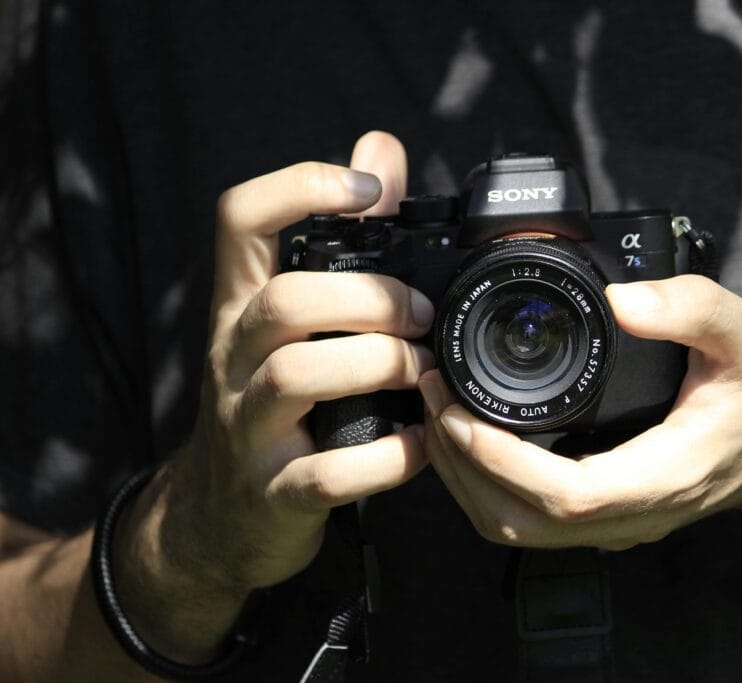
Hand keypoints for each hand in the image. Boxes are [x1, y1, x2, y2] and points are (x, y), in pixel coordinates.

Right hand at [114, 132, 433, 660]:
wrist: (220, 517)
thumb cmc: (272, 403)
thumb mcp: (291, 322)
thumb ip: (343, 236)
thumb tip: (378, 149)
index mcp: (242, 308)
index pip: (240, 220)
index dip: (299, 187)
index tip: (367, 189)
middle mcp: (234, 359)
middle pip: (284, 301)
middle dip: (367, 298)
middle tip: (422, 314)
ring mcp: (248, 428)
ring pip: (296, 375)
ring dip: (379, 364)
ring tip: (423, 371)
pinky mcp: (275, 491)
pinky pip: (330, 473)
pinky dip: (388, 457)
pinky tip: (421, 443)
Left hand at [418, 274, 741, 550]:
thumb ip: (693, 308)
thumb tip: (625, 298)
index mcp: (664, 476)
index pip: (567, 497)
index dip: (501, 462)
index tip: (459, 411)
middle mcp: (634, 513)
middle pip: (522, 523)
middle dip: (461, 467)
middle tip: (433, 396)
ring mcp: (618, 522)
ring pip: (517, 528)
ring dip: (466, 479)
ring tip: (440, 411)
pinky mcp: (607, 515)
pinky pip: (530, 518)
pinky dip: (487, 482)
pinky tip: (473, 436)